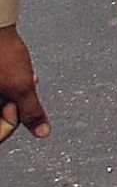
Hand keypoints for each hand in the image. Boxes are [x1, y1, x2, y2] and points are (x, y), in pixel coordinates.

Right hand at [0, 25, 44, 139]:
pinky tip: (23, 74)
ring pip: (1, 103)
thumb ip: (30, 112)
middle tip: (20, 89)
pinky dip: (10, 85)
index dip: (10, 123)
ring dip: (15, 94)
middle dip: (14, 107)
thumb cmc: (2, 54)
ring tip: (25, 79)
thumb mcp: (21, 87)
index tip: (15, 107)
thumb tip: (43, 133)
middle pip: (0, 118)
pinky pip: (1, 90)